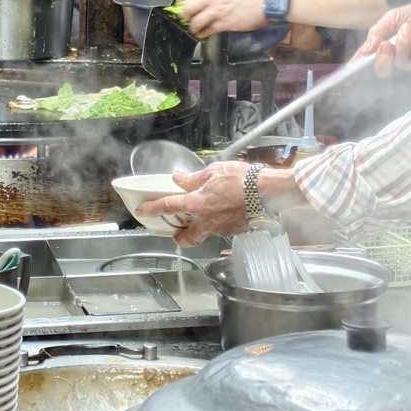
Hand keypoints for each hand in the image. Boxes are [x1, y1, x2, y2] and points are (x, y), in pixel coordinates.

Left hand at [136, 161, 251, 247]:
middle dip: (180, 237)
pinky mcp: (234, 231)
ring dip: (202, 226)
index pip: (168, 206)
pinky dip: (219, 221)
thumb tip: (179, 179)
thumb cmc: (242, 179)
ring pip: (205, 233)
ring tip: (207, 211)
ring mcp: (221, 229)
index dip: (152, 208)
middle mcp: (206, 221)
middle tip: (178, 230)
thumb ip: (193, 178)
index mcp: (197, 204)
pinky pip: (221, 229)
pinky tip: (225, 210)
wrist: (267, 192)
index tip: (142, 210)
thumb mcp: (213, 171)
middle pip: (186, 238)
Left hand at [178, 0, 266, 39]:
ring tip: (197, 29)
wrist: (264, 2)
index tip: (183, 4)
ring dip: (193, 28)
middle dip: (185, 15)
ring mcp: (216, 12)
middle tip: (189, 19)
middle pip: (187, 7)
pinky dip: (202, 34)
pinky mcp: (222, 24)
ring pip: (194, 22)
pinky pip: (206, 31)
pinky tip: (204, 34)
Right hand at [352, 0, 410, 76]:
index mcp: (381, 45)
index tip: (350, 69)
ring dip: (405, 42)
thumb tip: (366, 50)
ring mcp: (408, 61)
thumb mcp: (392, 17)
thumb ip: (378, 32)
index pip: (366, 58)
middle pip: (382, 69)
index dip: (357, 65)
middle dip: (384, 57)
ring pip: (400, 62)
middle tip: (387, 44)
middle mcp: (393, 56)